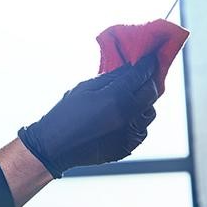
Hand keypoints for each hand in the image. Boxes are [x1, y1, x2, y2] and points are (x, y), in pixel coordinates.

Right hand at [17, 58, 158, 178]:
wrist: (55, 145)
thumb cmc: (65, 114)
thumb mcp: (84, 87)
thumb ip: (110, 78)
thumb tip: (128, 70)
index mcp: (115, 96)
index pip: (139, 75)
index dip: (146, 65)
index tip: (149, 59)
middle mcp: (127, 115)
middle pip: (151, 93)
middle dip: (149, 82)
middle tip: (145, 76)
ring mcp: (128, 133)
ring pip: (149, 113)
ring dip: (144, 104)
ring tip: (132, 100)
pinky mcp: (127, 147)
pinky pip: (142, 131)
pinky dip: (137, 122)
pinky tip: (124, 119)